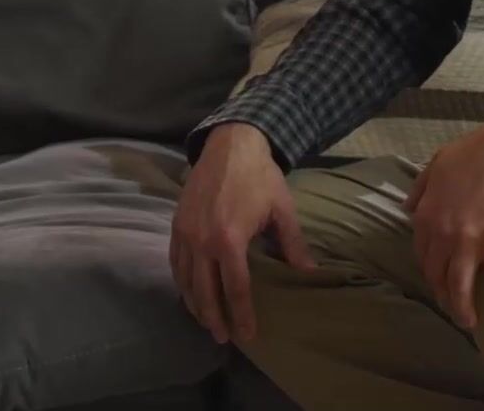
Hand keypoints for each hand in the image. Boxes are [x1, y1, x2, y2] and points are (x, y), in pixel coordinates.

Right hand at [169, 123, 314, 344]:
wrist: (230, 145)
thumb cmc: (260, 177)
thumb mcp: (282, 210)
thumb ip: (293, 244)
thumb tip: (309, 273)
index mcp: (230, 240)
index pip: (234, 289)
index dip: (241, 315)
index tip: (248, 335)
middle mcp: (202, 241)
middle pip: (205, 292)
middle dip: (214, 318)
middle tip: (223, 338)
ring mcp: (185, 233)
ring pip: (185, 280)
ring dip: (195, 305)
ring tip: (206, 321)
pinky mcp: (176, 224)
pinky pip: (175, 261)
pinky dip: (181, 282)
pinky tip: (190, 292)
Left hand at [405, 113, 483, 330]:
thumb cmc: (475, 152)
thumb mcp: (436, 164)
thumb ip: (419, 189)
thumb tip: (406, 208)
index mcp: (426, 214)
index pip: (422, 255)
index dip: (430, 272)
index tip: (438, 281)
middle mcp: (443, 233)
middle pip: (438, 275)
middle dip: (443, 296)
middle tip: (452, 307)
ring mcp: (470, 241)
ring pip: (461, 286)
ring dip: (463, 309)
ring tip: (468, 321)